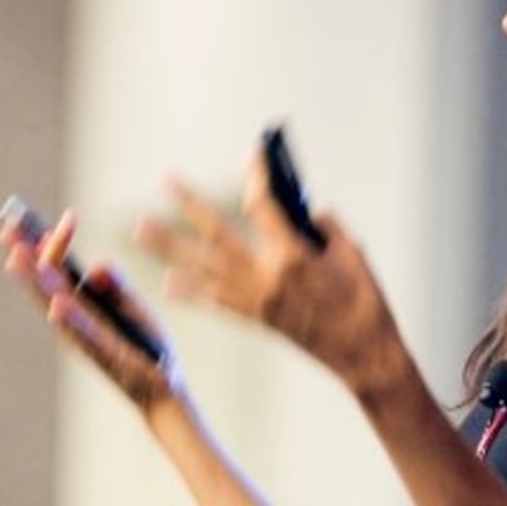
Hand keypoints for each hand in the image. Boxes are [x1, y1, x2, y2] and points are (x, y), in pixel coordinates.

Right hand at [0, 212, 181, 413]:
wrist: (164, 384)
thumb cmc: (145, 344)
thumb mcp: (132, 307)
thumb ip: (116, 285)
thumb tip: (96, 266)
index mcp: (83, 305)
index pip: (61, 269)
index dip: (58, 244)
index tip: (66, 217)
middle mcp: (76, 320)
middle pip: (45, 284)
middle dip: (27, 256)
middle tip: (9, 227)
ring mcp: (86, 338)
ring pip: (54, 306)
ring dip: (35, 283)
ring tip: (16, 257)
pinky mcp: (105, 354)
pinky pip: (84, 336)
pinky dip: (70, 320)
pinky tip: (56, 304)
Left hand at [136, 153, 402, 394]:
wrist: (363, 353)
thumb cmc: (365, 300)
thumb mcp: (353, 254)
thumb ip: (325, 226)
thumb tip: (300, 209)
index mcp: (293, 256)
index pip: (264, 205)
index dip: (256, 176)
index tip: (252, 154)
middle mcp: (265, 277)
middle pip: (218, 233)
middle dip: (189, 205)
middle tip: (166, 182)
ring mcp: (256, 300)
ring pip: (204, 267)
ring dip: (169, 247)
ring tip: (142, 229)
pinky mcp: (257, 319)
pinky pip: (215, 302)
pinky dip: (191, 292)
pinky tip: (168, 282)